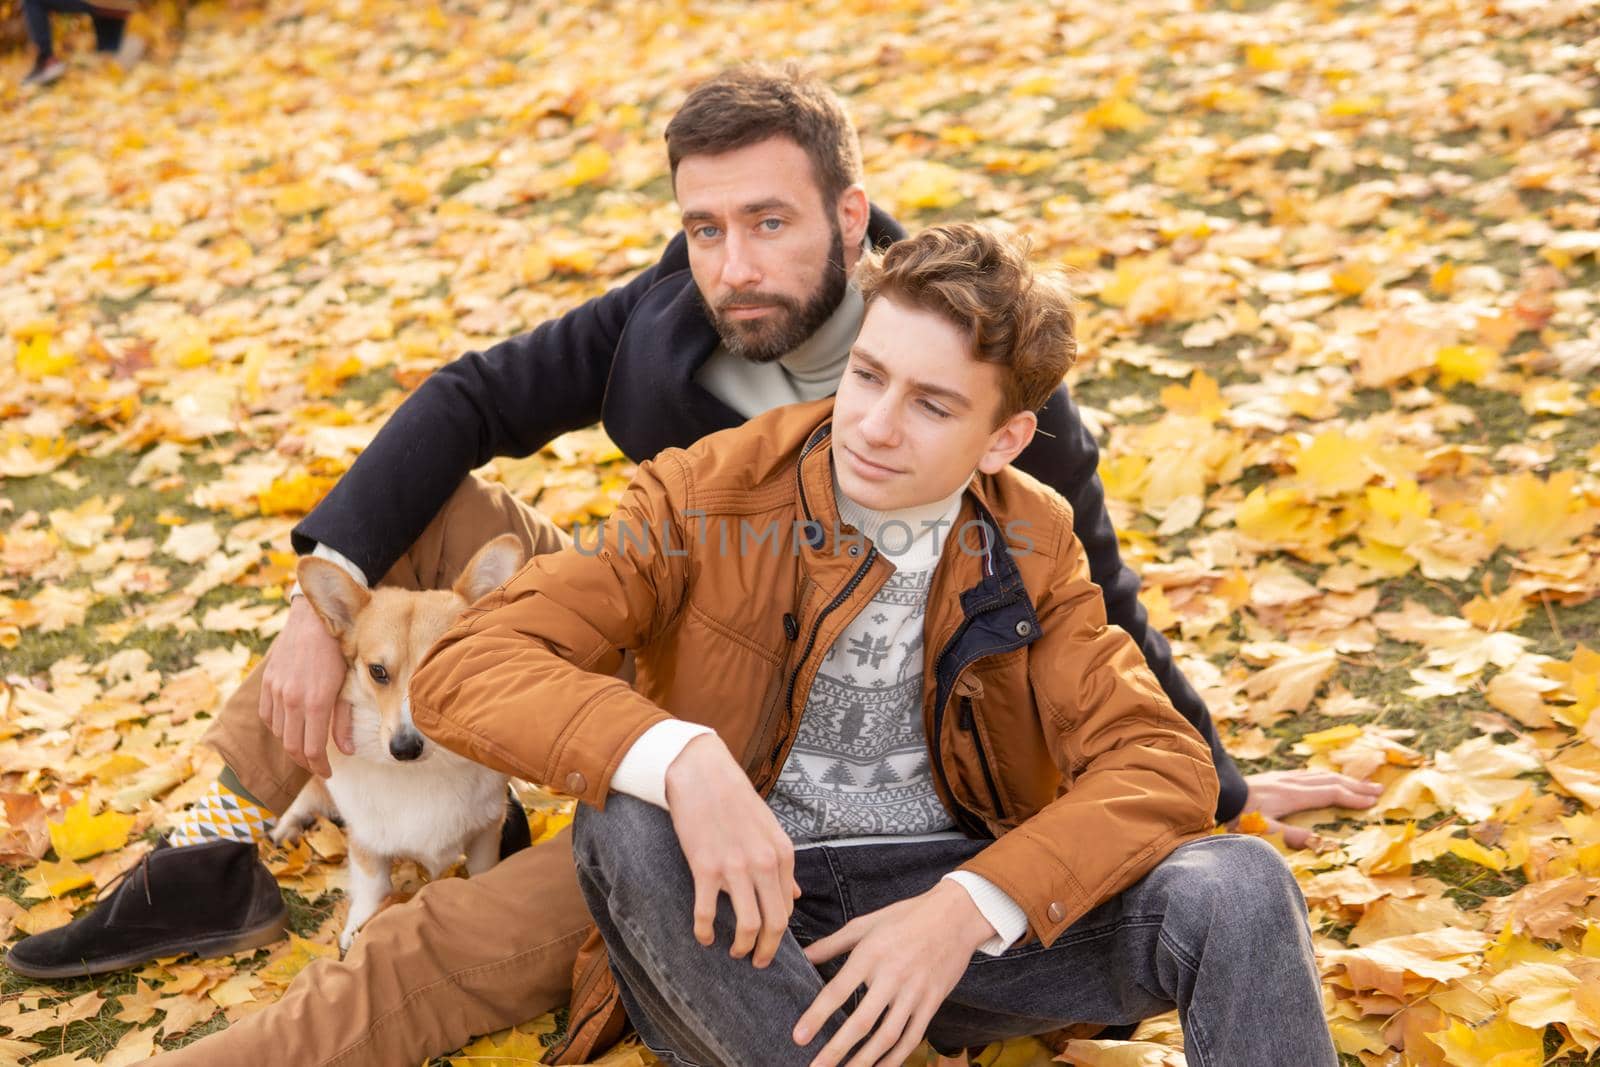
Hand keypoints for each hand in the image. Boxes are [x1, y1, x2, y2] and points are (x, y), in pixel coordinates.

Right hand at [258, 596, 352, 777]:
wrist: (314, 617)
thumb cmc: (340, 648)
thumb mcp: (349, 683)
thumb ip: (344, 718)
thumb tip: (347, 751)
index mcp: (315, 701)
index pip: (312, 749)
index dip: (319, 766)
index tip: (327, 772)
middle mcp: (291, 698)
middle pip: (292, 746)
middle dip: (306, 762)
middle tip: (317, 766)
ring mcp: (276, 690)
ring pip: (278, 732)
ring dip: (291, 745)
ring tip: (305, 749)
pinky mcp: (268, 681)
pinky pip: (267, 715)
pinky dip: (277, 727)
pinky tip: (289, 728)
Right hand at [664, 734, 798, 967]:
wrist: (702, 772)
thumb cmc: (735, 799)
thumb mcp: (769, 829)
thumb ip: (782, 865)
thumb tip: (797, 896)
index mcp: (782, 853)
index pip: (788, 907)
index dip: (780, 932)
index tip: (769, 942)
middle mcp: (764, 863)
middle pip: (776, 923)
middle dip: (768, 951)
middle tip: (758, 962)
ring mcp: (735, 867)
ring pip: (748, 926)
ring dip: (742, 948)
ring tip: (734, 952)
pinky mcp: (705, 868)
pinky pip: (706, 914)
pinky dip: (704, 933)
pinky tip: (703, 937)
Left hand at [794, 881, 993, 1066]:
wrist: (956, 915)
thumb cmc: (905, 917)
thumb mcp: (866, 923)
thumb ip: (833, 943)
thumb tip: (804, 956)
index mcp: (871, 954)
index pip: (838, 991)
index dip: (817, 1016)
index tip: (799, 1037)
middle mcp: (892, 976)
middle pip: (861, 1021)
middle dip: (836, 1049)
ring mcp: (915, 992)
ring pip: (887, 1036)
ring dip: (865, 1061)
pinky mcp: (932, 1002)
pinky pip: (912, 1036)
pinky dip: (896, 1058)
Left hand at [1235, 769, 1383, 847]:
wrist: (1217, 792)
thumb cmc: (1238, 815)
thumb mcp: (1264, 830)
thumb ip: (1292, 836)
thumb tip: (1321, 843)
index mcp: (1293, 796)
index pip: (1331, 794)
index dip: (1353, 797)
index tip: (1373, 802)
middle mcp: (1291, 783)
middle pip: (1330, 780)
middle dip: (1355, 785)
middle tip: (1378, 789)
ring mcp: (1282, 778)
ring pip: (1318, 774)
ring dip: (1341, 778)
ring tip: (1358, 782)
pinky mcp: (1273, 777)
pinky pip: (1306, 773)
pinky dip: (1322, 776)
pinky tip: (1322, 778)